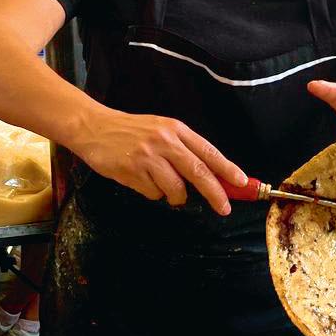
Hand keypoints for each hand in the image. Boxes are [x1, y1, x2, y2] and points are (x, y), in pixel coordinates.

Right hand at [73, 108, 246, 213]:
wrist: (93, 127)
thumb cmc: (131, 131)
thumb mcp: (161, 130)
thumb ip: (183, 150)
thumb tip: (210, 177)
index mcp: (175, 129)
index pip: (208, 151)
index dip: (227, 169)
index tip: (241, 183)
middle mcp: (164, 141)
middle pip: (198, 172)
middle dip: (215, 194)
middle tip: (224, 208)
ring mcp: (147, 157)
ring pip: (175, 189)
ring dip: (174, 196)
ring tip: (160, 184)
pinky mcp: (131, 171)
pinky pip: (153, 194)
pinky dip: (151, 193)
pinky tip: (140, 179)